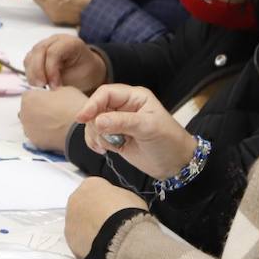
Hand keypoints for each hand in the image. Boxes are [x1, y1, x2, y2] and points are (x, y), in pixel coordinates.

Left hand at [18, 87, 87, 152]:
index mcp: (28, 98)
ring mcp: (28, 130)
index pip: (31, 94)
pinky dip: (45, 134)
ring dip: (41, 123)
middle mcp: (23, 114)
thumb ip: (53, 91)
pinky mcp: (35, 142)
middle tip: (55, 112)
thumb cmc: (73, 107)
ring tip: (57, 124)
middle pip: (29, 110)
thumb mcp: (65, 90)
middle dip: (39, 110)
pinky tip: (57, 133)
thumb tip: (53, 95)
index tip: (52, 100)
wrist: (80, 131)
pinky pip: (38, 135)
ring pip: (32, 124)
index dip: (43, 97)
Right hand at [22, 34, 106, 91]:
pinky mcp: (37, 53)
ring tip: (39, 86)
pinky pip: (28, 61)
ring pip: (31, 56)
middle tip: (42, 86)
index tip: (54, 86)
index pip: (53, 52)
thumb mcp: (79, 77)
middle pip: (39, 51)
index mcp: (70, 42)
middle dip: (38, 71)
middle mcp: (56, 40)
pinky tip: (37, 83)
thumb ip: (63, 78)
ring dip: (32, 73)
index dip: (51, 70)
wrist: (85, 72)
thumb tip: (48, 86)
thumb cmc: (85, 74)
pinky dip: (30, 73)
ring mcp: (45, 45)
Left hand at [65, 177, 148, 257]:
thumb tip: (120, 205)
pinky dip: (88, 243)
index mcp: (91, 184)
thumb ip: (120, 198)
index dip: (108, 201)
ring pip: (79, 223)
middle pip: (85, 205)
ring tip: (108, 239)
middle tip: (111, 225)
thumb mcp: (131, 197)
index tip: (116, 209)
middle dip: (95, 214)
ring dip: (90, 229)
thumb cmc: (128, 212)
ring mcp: (70, 218)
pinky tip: (101, 248)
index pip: (97, 189)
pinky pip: (79, 240)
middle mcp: (75, 198)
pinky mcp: (69, 238)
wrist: (119, 235)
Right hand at [76, 84, 196, 179]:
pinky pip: (94, 135)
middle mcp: (123, 106)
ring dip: (96, 136)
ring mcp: (117, 122)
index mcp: (134, 96)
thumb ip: (122, 122)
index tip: (83, 118)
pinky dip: (94, 143)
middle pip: (95, 108)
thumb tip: (96, 121)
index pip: (105, 93)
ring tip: (110, 147)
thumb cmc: (169, 141)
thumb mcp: (148, 128)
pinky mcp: (113, 136)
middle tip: (106, 139)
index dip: (92, 103)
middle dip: (95, 124)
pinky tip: (103, 151)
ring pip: (92, 123)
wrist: (175, 165)